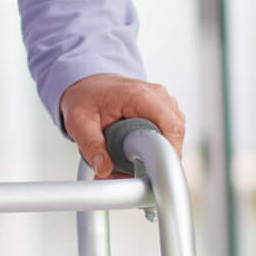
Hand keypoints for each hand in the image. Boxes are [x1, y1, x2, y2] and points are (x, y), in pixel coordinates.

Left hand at [59, 74, 186, 178]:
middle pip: (176, 132)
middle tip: (139, 170)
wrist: (87, 84)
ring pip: (175, 132)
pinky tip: (142, 148)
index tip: (155, 171)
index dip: (169, 152)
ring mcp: (162, 99)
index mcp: (138, 96)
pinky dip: (160, 142)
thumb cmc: (84, 97)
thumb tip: (104, 169)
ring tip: (136, 158)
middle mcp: (156, 94)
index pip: (171, 127)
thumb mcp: (79, 122)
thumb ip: (91, 146)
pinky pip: (171, 128)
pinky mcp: (163, 106)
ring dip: (160, 149)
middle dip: (161, 155)